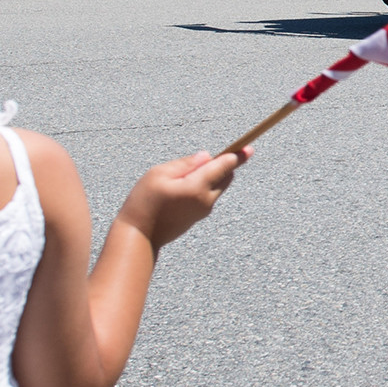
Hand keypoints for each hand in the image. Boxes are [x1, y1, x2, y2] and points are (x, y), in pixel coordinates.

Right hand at [119, 149, 245, 250]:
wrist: (138, 237)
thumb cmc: (143, 202)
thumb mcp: (159, 174)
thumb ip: (185, 164)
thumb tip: (207, 157)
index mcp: (197, 187)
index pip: (224, 167)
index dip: (236, 156)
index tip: (249, 149)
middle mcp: (206, 200)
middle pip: (225, 177)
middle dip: (223, 164)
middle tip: (210, 156)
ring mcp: (203, 211)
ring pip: (217, 187)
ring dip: (211, 176)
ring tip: (184, 173)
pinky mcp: (198, 217)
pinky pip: (208, 196)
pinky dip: (204, 186)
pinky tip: (184, 185)